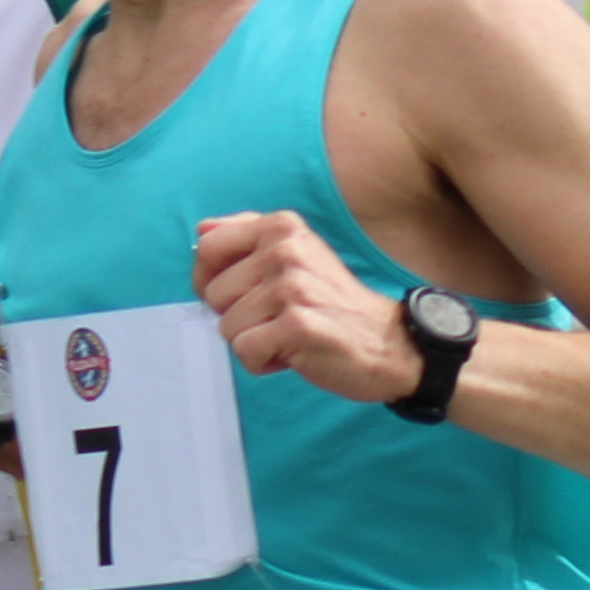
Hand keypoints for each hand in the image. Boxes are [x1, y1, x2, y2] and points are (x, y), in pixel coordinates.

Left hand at [189, 207, 417, 403]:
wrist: (388, 342)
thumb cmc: (332, 303)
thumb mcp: (296, 254)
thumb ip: (247, 237)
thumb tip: (201, 231)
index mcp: (281, 227)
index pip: (208, 248)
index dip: (211, 280)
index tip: (243, 293)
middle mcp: (285, 250)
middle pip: (212, 294)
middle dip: (238, 316)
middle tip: (280, 316)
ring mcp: (291, 287)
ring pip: (227, 327)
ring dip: (254, 341)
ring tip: (290, 334)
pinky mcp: (297, 325)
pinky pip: (245, 351)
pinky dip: (264, 362)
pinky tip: (294, 353)